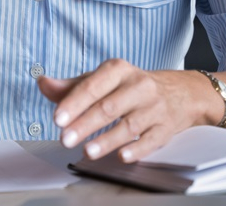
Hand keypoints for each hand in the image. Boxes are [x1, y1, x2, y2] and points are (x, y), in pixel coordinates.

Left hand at [38, 59, 210, 162]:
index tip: (58, 118)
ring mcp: (154, 107)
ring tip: (87, 151)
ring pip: (129, 125)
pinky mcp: (166, 127)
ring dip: (107, 140)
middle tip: (65, 139)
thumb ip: (72, 86)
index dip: (74, 103)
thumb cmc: (132, 86)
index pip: (93, 85)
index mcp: (119, 70)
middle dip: (85, 124)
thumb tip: (44, 83)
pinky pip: (151, 139)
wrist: (180, 92)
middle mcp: (139, 85)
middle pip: (109, 107)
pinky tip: (122, 156)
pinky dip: (137, 149)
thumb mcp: (104, 79)